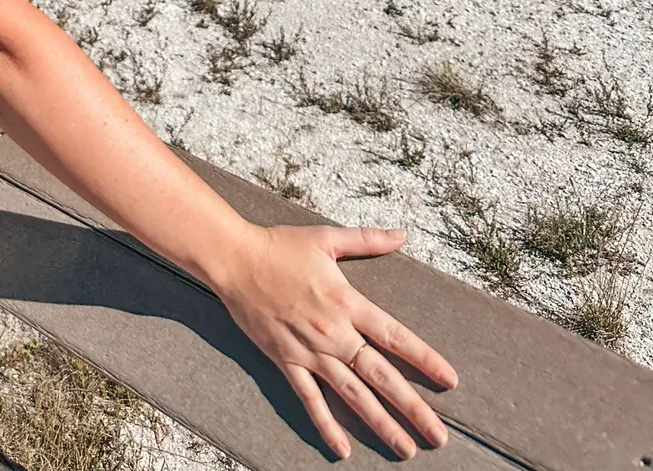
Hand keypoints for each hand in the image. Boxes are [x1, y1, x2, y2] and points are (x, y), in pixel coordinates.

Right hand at [217, 221, 457, 460]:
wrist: (235, 261)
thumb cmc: (281, 246)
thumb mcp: (326, 238)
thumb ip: (367, 240)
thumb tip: (402, 234)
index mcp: (347, 302)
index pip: (395, 336)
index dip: (425, 359)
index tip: (450, 381)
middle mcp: (334, 333)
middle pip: (381, 376)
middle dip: (413, 408)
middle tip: (439, 436)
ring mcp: (310, 352)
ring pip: (352, 395)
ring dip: (381, 424)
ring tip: (406, 449)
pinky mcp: (287, 362)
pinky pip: (311, 399)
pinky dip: (327, 425)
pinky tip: (343, 449)